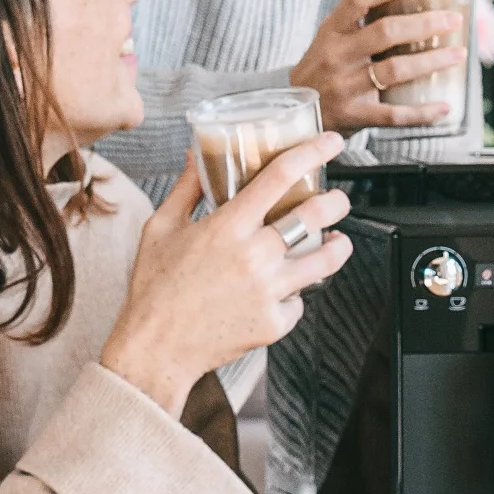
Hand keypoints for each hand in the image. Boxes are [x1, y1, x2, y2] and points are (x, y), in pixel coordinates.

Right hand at [101, 145, 349, 419]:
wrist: (155, 350)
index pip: (280, 176)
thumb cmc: (154, 289)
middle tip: (339, 199)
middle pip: (314, 216)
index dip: (312, 152)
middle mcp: (253, 256)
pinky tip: (283, 291)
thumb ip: (186, 188)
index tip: (332, 142)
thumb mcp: (161, 228)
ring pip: (323, 261)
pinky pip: (298, 302)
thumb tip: (196, 154)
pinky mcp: (274, 323)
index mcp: (227, 227)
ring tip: (337, 240)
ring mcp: (268, 292)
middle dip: (337, 201)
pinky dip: (293, 294)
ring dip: (337, 246)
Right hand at [292, 0, 466, 133]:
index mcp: (331, 31)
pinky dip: (423, 112)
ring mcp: (345, 88)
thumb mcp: (329, 40)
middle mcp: (336, 56)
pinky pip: (395, 114)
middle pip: (385, 32)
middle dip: (424, 23)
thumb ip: (359, 24)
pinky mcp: (355, 116)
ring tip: (459, 54)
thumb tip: (411, 0)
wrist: (296, 114)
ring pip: (395, 70)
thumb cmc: (323, 70)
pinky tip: (445, 106)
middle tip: (454, 20)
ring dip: (432, 61)